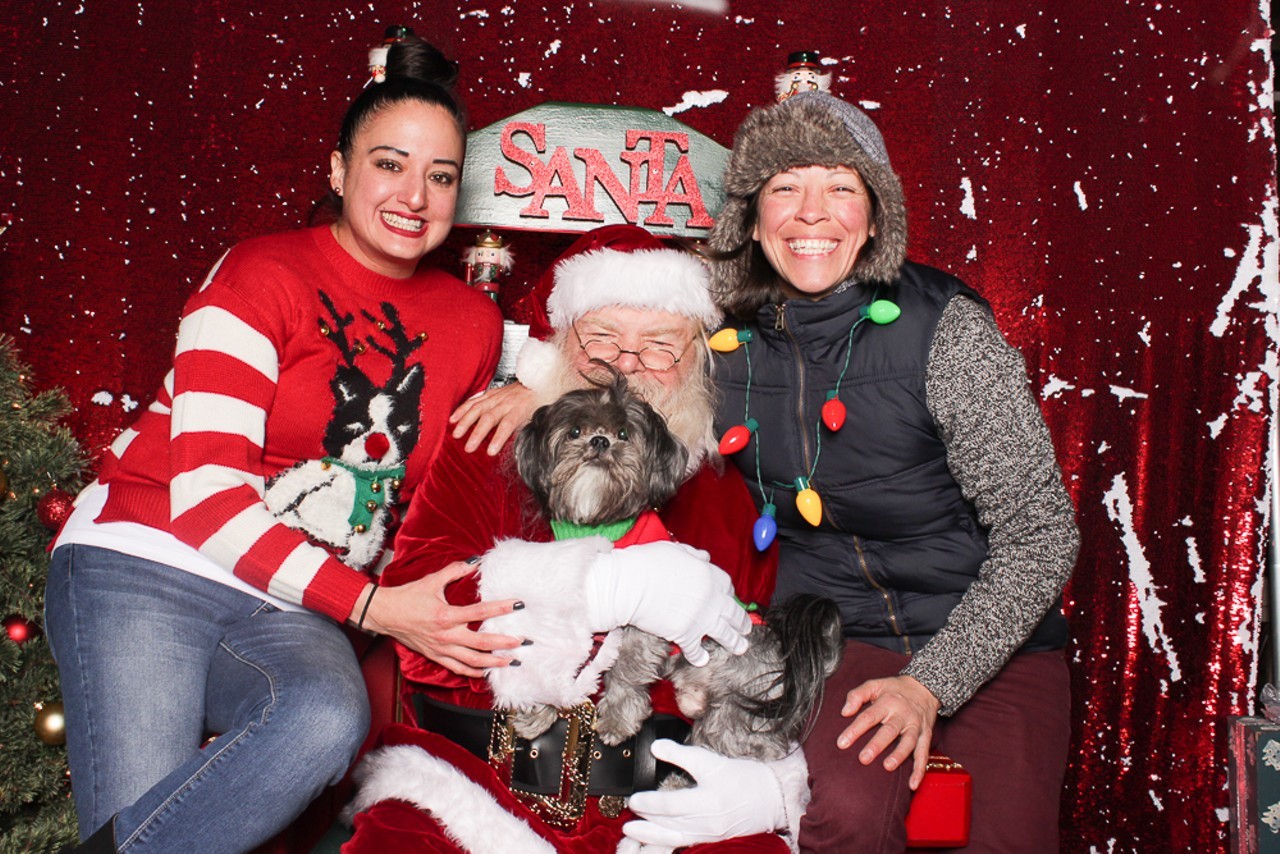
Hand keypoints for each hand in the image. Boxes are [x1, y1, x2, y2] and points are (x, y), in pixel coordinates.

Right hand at [357, 561, 523, 677]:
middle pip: (481, 643)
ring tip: (511, 661)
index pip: (480, 612)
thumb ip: (455, 571)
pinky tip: (487, 671)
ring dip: (493, 662)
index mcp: (445, 615)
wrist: (385, 614)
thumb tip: (476, 562)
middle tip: (522, 642)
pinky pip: (458, 668)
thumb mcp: (432, 580)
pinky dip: (474, 672)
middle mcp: (445, 635)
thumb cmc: (408, 596)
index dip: (501, 608)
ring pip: (472, 661)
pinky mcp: (435, 656)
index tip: (518, 604)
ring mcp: (441, 648)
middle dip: (504, 643)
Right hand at [450, 383, 538, 455]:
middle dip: (477, 433)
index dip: (498, 438)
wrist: (537, 382)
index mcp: (518, 410)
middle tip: (469, 447)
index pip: (507, 425)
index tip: (490, 452)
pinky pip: (473, 401)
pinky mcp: (490, 393)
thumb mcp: (536, 418)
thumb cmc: (538, 402)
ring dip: (465, 422)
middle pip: (489, 418)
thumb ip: (523, 431)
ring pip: (478, 408)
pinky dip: (462, 410)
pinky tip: (453, 418)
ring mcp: (496, 397)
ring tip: (456, 434)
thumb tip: (516, 448)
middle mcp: (505, 402)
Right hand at [585, 541, 749, 665]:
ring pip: (724, 632)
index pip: (727, 585)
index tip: (730, 600)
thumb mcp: (673, 550)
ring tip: (741, 648)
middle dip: (741, 621)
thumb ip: (692, 555)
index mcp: (707, 574)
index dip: (730, 594)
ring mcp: (700, 617)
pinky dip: (699, 656)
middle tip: (746, 628)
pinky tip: (703, 660)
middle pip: (732, 611)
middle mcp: (709, 597)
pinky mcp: (685, 634)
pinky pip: (697, 649)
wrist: (627, 586)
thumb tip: (705, 558)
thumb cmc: (644, 564)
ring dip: (734, 642)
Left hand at [622, 740, 785, 847]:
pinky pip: (684, 842)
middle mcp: (707, 822)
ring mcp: (709, 833)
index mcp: (707, 801)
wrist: (772, 798)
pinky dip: (667, 841)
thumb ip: (683, 755)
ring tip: (631, 831)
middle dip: (645, 819)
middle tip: (627, 811)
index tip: (633, 797)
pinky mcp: (711, 838)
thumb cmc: (745, 778)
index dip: (648, 802)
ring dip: (650, 835)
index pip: (669, 805)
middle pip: (668, 824)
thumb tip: (657, 747)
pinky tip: (655, 839)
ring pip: (673, 837)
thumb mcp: (713, 761)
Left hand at [836, 674, 940, 788]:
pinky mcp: (926, 736)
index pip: (869, 716)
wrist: (924, 687)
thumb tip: (844, 712)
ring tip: (887, 767)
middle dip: (877, 745)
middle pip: (889, 730)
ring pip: (909, 742)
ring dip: (899, 755)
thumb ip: (857, 695)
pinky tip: (912, 784)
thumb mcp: (875, 684)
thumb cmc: (894, 689)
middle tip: (863, 759)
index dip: (855, 730)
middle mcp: (903, 714)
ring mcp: (915, 726)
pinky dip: (920, 770)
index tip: (841, 743)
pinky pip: (924, 754)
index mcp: (888, 702)